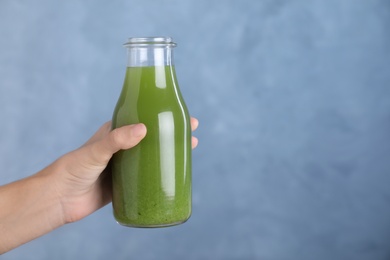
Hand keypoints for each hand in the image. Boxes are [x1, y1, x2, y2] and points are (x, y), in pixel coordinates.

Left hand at [54, 118, 198, 223]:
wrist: (59, 199)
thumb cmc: (72, 169)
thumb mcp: (96, 150)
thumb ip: (117, 140)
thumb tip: (143, 129)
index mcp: (116, 133)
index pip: (144, 119)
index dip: (163, 116)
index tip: (182, 115)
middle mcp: (123, 148)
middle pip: (153, 138)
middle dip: (172, 135)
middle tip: (192, 135)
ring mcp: (125, 166)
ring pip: (152, 157)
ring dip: (169, 155)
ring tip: (188, 153)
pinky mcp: (125, 184)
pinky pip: (146, 178)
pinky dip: (159, 175)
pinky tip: (172, 177)